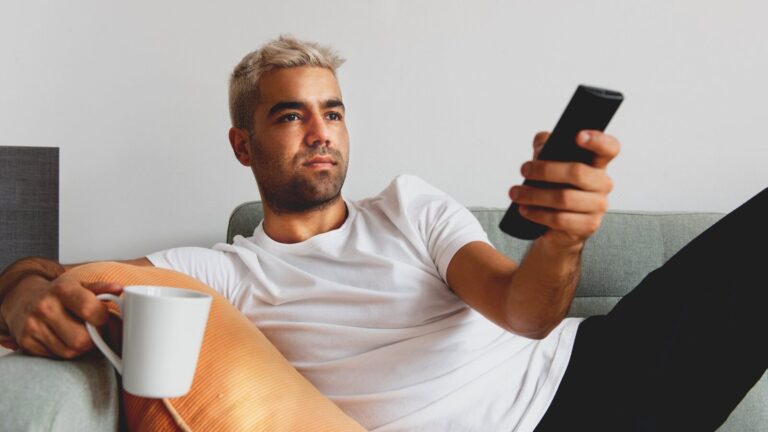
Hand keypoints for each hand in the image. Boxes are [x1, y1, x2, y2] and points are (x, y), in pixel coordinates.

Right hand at [0, 274, 122, 357]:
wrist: (21, 298)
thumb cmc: (57, 293)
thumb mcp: (78, 285)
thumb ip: (100, 289)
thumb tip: (119, 289)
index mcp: (63, 289)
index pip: (91, 310)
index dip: (103, 318)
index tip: (102, 317)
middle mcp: (45, 307)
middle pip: (81, 339)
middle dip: (93, 338)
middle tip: (93, 331)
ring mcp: (32, 326)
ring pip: (69, 352)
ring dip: (80, 347)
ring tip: (78, 334)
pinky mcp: (25, 342)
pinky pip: (54, 357)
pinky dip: (63, 351)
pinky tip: (62, 339)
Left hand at [509, 130, 619, 247]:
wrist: (557, 226)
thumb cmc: (556, 188)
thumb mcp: (549, 163)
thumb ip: (546, 146)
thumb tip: (542, 143)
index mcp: (597, 164)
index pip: (609, 148)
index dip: (598, 140)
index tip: (578, 136)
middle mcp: (603, 183)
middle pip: (578, 172)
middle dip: (545, 170)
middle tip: (524, 170)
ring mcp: (598, 206)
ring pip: (565, 198)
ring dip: (534, 195)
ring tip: (515, 193)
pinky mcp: (587, 226)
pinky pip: (560, 219)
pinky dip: (538, 214)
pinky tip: (524, 209)